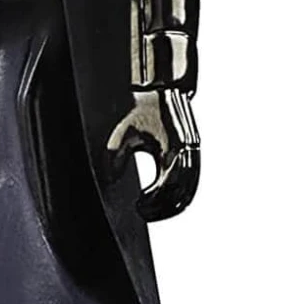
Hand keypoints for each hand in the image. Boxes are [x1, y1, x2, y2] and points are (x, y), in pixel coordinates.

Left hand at [107, 88, 199, 220]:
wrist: (160, 91)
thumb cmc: (142, 109)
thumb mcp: (123, 132)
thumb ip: (115, 156)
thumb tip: (111, 180)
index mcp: (174, 148)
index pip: (168, 186)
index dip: (154, 202)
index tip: (139, 206)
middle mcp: (187, 153)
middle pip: (182, 194)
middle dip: (163, 209)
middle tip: (144, 212)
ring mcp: (192, 155)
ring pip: (189, 191)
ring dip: (172, 205)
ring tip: (151, 211)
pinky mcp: (191, 154)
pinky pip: (190, 182)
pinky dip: (177, 195)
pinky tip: (159, 199)